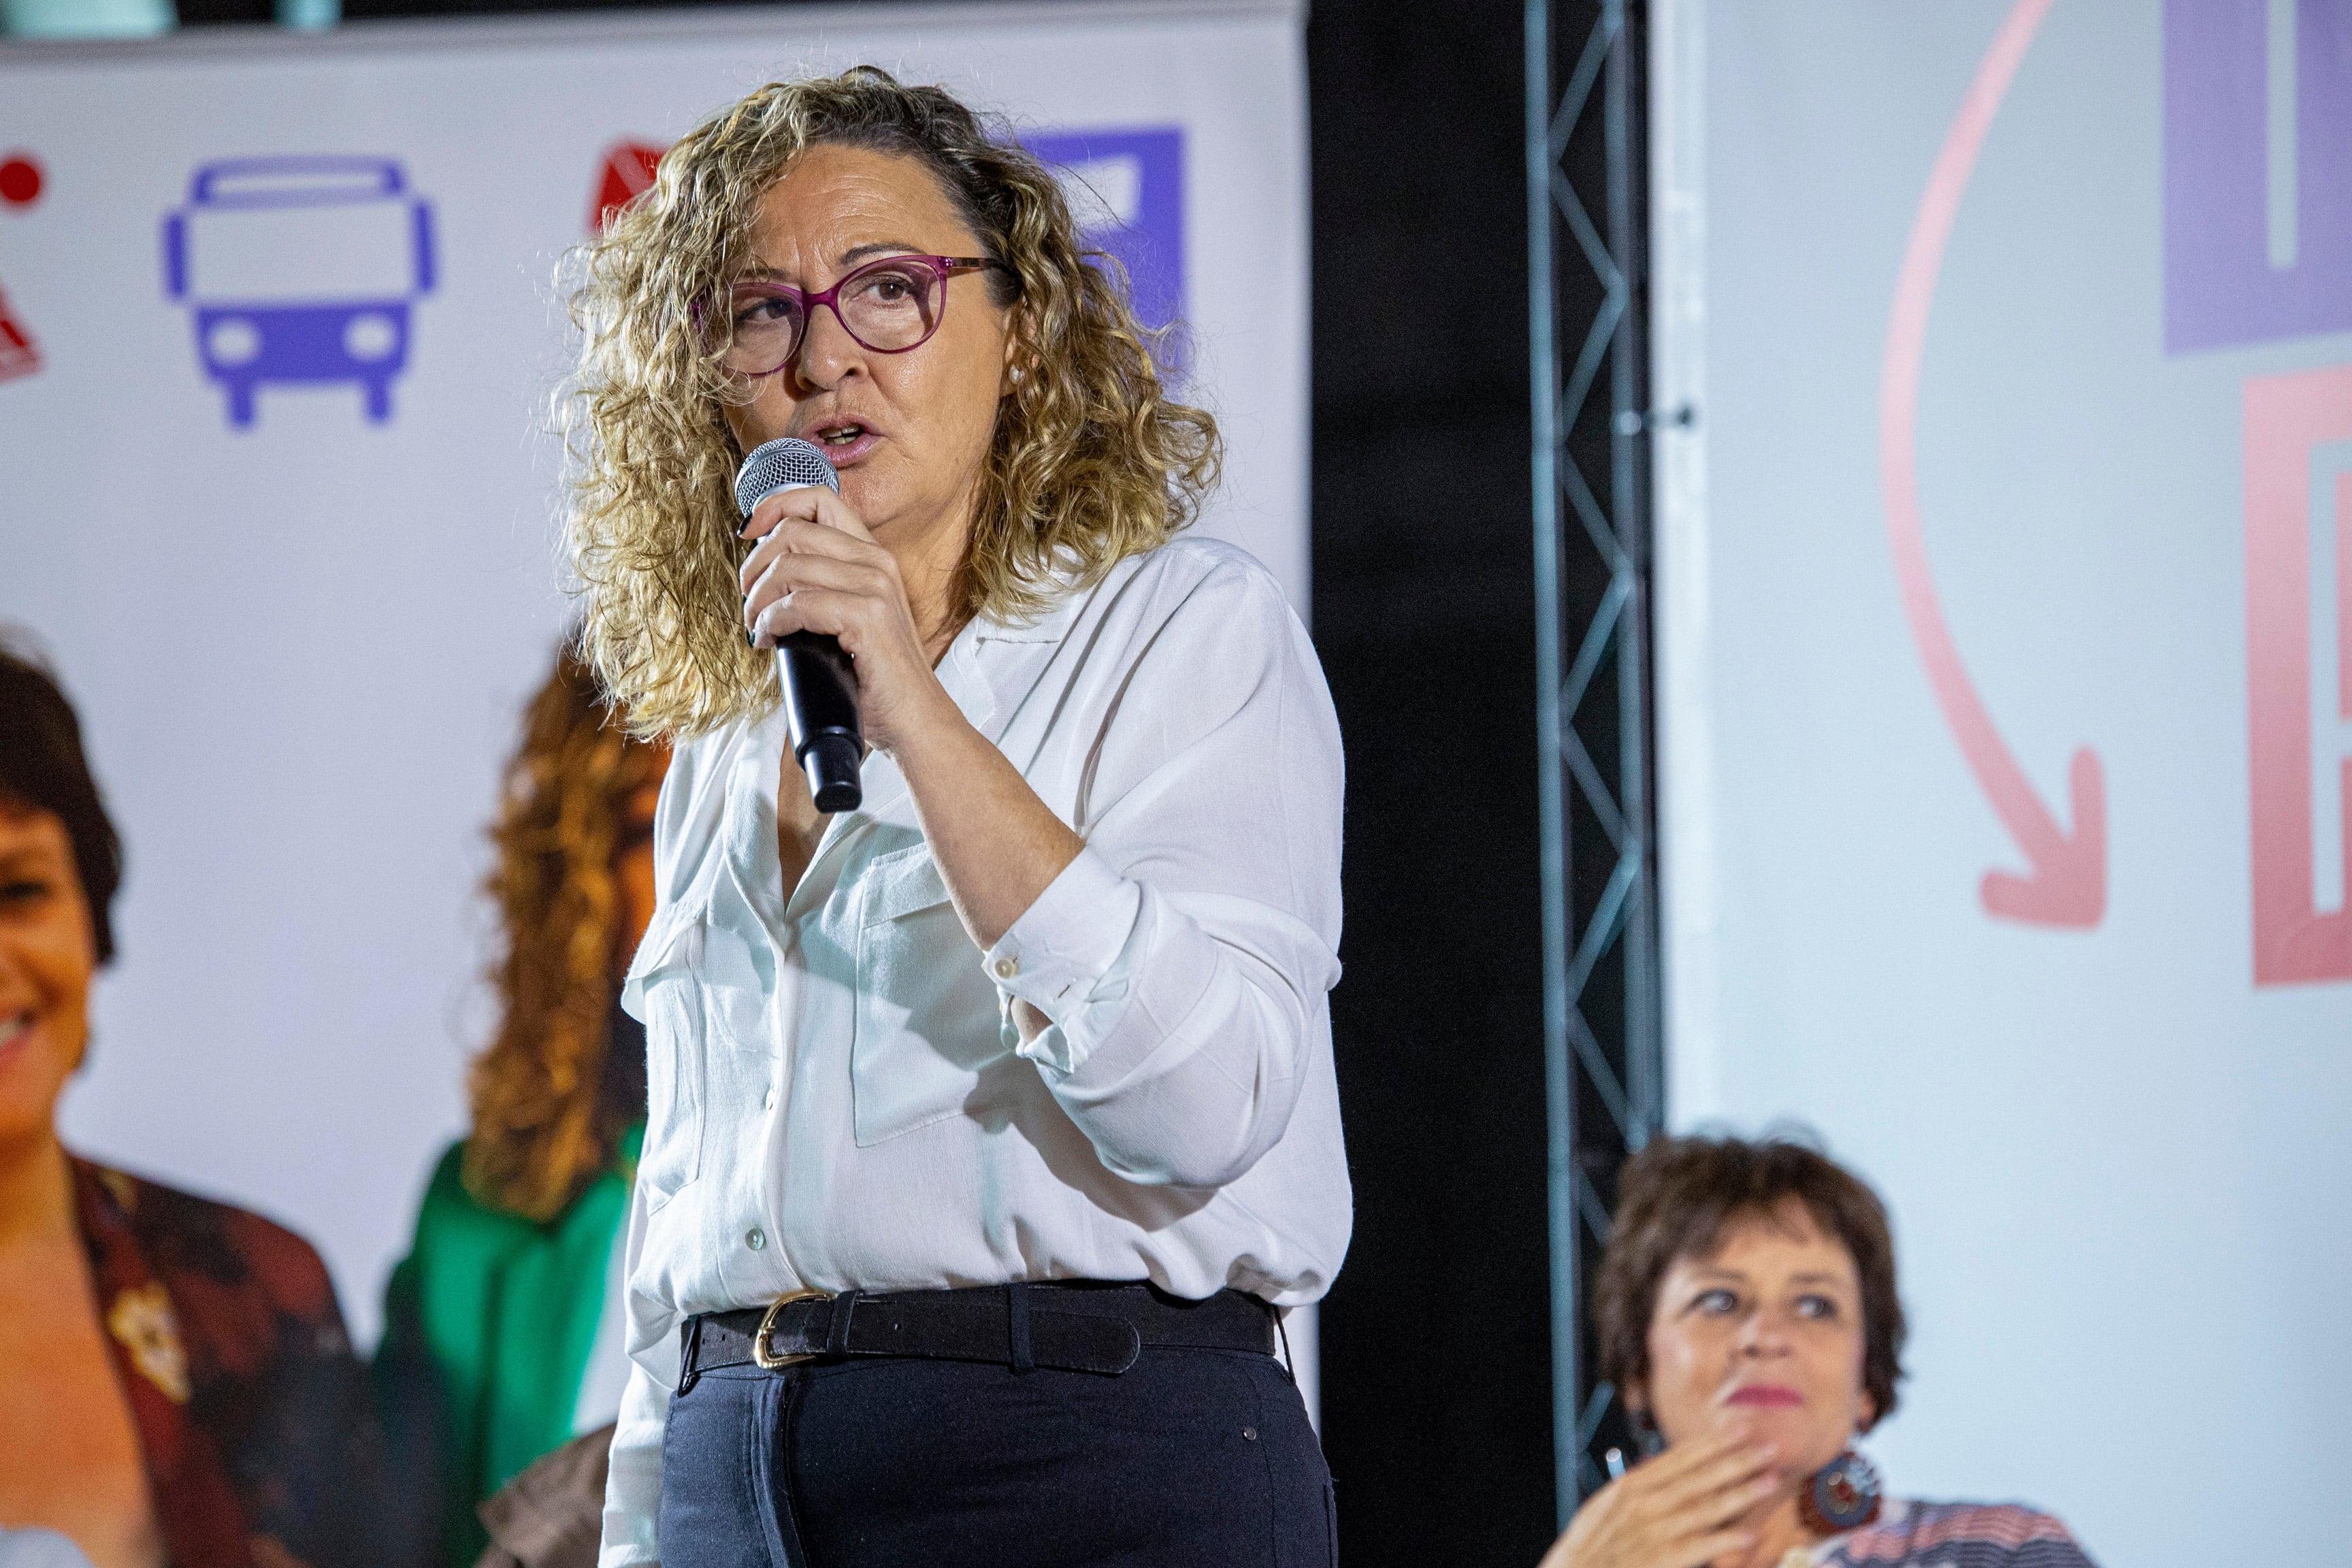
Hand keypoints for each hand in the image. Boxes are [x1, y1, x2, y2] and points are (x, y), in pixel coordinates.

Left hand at [737, 485, 958, 754]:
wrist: (914, 717)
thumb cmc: (875, 675)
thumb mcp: (849, 615)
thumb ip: (821, 585)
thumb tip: (765, 574)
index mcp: (872, 554)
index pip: (818, 499)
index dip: (774, 507)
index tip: (747, 534)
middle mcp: (877, 561)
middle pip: (793, 531)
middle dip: (755, 565)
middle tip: (749, 601)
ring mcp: (875, 587)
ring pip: (789, 565)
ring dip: (758, 598)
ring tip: (755, 626)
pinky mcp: (867, 616)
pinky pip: (797, 603)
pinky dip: (770, 621)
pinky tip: (768, 639)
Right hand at [1537, 1430, 1779, 1567]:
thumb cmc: (1587, 1549)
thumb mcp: (1602, 1509)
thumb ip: (1634, 1490)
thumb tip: (1655, 1468)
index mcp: (1629, 1487)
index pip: (1678, 1458)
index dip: (1712, 1443)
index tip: (1739, 1429)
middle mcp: (1642, 1504)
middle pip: (1698, 1478)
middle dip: (1736, 1461)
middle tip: (1768, 1448)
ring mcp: (1653, 1532)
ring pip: (1706, 1508)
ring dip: (1741, 1494)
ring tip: (1769, 1481)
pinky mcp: (1661, 1561)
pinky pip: (1700, 1548)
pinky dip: (1725, 1540)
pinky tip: (1750, 1534)